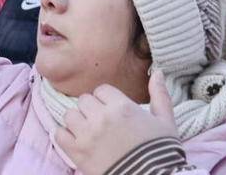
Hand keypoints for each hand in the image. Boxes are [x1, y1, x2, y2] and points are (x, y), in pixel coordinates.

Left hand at [55, 70, 177, 174]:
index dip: (107, 100)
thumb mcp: (166, 122)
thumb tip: (157, 72)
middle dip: (93, 110)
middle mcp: (102, 117)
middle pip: (84, 100)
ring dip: (79, 122)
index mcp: (122, 107)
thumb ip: (159, 95)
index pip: (101, 90)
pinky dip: (66, 137)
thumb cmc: (162, 153)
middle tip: (103, 124)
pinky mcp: (77, 153)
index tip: (114, 112)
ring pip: (70, 115)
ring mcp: (87, 135)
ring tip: (91, 133)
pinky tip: (78, 142)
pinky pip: (59, 134)